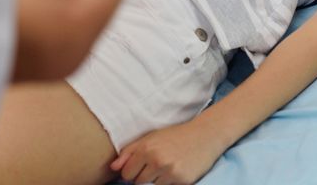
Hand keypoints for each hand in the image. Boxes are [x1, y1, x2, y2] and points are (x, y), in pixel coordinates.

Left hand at [110, 120, 225, 184]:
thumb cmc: (174, 136)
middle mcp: (157, 160)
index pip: (126, 173)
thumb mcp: (150, 138)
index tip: (140, 166)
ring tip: (166, 166)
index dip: (131, 171)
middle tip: (156, 164)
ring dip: (157, 180)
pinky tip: (176, 170)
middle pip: (138, 182)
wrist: (204, 135)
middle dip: (143, 176)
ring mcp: (170, 172)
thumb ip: (129, 152)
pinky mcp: (182, 181)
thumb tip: (112, 168)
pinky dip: (169, 182)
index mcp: (146, 148)